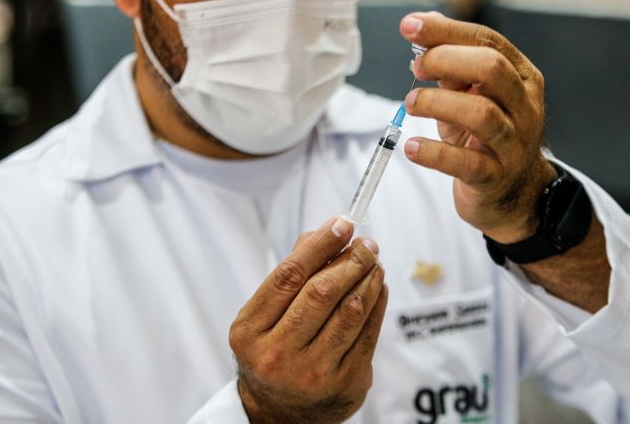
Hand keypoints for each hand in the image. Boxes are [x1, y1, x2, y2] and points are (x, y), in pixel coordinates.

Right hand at [229, 217, 387, 422]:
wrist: (279, 413)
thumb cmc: (273, 350)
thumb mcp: (263, 316)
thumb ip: (290, 274)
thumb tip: (323, 232)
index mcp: (250, 331)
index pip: (288, 276)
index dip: (319, 245)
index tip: (343, 224)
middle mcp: (277, 354)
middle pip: (322, 292)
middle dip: (350, 260)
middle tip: (366, 244)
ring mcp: (313, 372)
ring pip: (351, 310)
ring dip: (369, 278)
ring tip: (374, 262)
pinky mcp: (345, 383)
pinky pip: (369, 332)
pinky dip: (378, 302)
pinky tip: (378, 287)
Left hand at [400, 12, 557, 243]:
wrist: (515, 195)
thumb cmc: (486, 138)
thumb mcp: (472, 97)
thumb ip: (451, 64)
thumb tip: (423, 23)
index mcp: (523, 78)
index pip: (488, 42)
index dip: (446, 31)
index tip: (409, 26)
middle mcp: (525, 108)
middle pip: (492, 69)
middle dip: (446, 60)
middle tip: (417, 68)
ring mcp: (514, 144)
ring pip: (481, 114)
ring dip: (437, 103)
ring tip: (411, 104)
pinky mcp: (495, 178)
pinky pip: (465, 163)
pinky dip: (434, 153)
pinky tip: (411, 147)